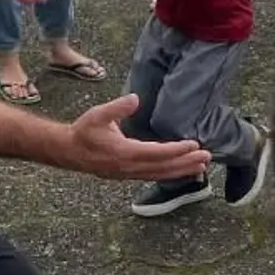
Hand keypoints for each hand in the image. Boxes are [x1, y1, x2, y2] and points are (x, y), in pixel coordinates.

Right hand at [67, 94, 211, 179]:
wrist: (68, 151)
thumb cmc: (83, 131)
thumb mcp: (98, 114)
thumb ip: (117, 107)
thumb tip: (135, 98)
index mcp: (124, 152)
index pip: (157, 153)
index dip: (177, 150)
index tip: (194, 145)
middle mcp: (129, 167)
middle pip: (163, 168)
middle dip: (186, 163)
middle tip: (207, 158)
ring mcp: (128, 174)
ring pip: (160, 175)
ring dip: (181, 171)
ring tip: (201, 167)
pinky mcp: (128, 175)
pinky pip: (153, 176)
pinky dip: (169, 174)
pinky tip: (181, 171)